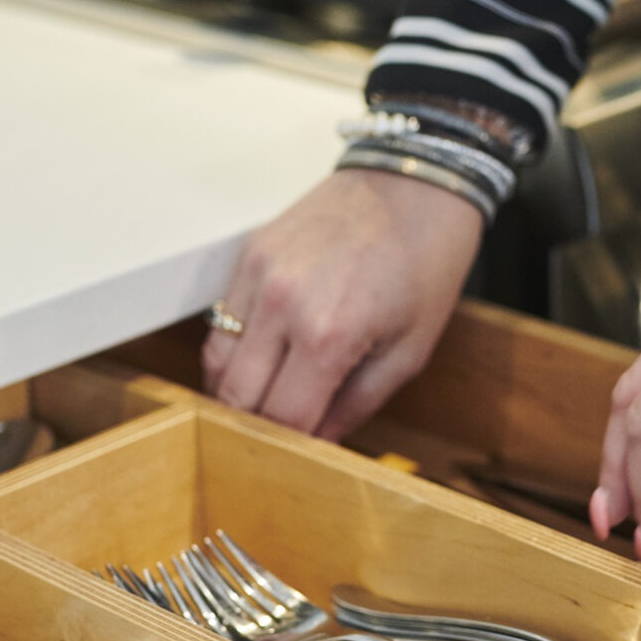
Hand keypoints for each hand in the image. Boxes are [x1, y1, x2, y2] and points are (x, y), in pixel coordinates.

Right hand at [203, 168, 482, 440]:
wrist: (414, 183)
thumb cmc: (425, 262)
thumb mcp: (409, 350)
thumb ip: (357, 404)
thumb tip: (319, 443)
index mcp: (327, 335)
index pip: (282, 419)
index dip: (291, 447)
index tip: (302, 457)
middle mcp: (281, 306)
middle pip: (237, 398)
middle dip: (257, 426)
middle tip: (281, 435)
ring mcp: (257, 276)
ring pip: (216, 363)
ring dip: (237, 391)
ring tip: (269, 399)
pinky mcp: (248, 254)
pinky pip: (219, 322)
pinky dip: (234, 350)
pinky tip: (264, 357)